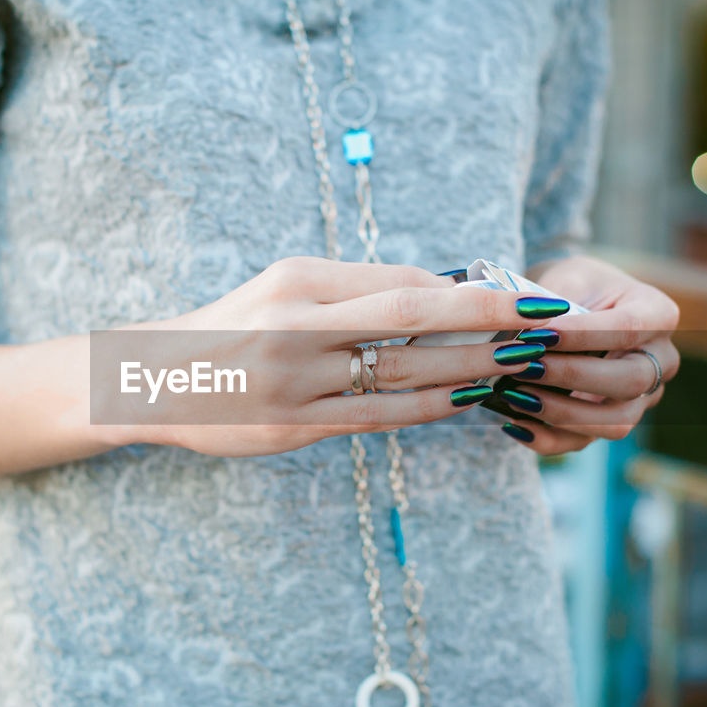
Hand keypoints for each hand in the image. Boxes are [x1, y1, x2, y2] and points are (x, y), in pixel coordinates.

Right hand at [111, 257, 572, 456]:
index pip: (400, 280)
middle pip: (413, 315)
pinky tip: (467, 402)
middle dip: (490, 317)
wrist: (157, 381)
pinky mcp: (294, 426)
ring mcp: (296, 379)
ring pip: (402, 371)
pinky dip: (429, 408)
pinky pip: (377, 416)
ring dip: (471, 367)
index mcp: (299, 280)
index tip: (521, 292)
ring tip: (523, 363)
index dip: (469, 289)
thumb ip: (353, 291)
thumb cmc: (234, 328)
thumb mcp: (284, 289)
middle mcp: (298, 323)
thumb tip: (437, 289)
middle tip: (549, 321)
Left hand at [495, 255, 679, 454]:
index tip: (540, 335)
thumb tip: (525, 333)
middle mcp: (660, 361)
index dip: (585, 335)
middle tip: (526, 366)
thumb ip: (555, 305)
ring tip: (517, 396)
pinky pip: (585, 442)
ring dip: (562, 413)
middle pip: (631, 381)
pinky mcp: (611, 422)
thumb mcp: (569, 278)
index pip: (629, 329)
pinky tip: (514, 423)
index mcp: (658, 315)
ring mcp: (642, 398)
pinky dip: (547, 439)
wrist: (569, 306)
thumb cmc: (573, 286)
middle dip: (573, 377)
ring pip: (616, 422)